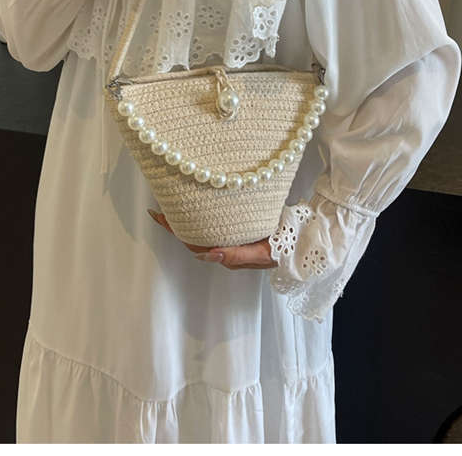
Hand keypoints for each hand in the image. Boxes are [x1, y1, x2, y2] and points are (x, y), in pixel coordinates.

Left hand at [148, 209, 277, 269]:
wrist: (304, 240)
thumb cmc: (284, 248)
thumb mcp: (262, 253)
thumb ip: (237, 255)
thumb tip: (209, 254)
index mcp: (227, 255)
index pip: (193, 243)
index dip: (174, 230)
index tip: (159, 215)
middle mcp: (225, 249)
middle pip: (192, 237)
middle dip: (174, 224)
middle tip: (157, 208)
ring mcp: (231, 240)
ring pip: (201, 231)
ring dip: (185, 220)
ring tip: (171, 206)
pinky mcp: (238, 230)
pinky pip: (213, 225)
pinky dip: (201, 216)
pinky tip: (197, 207)